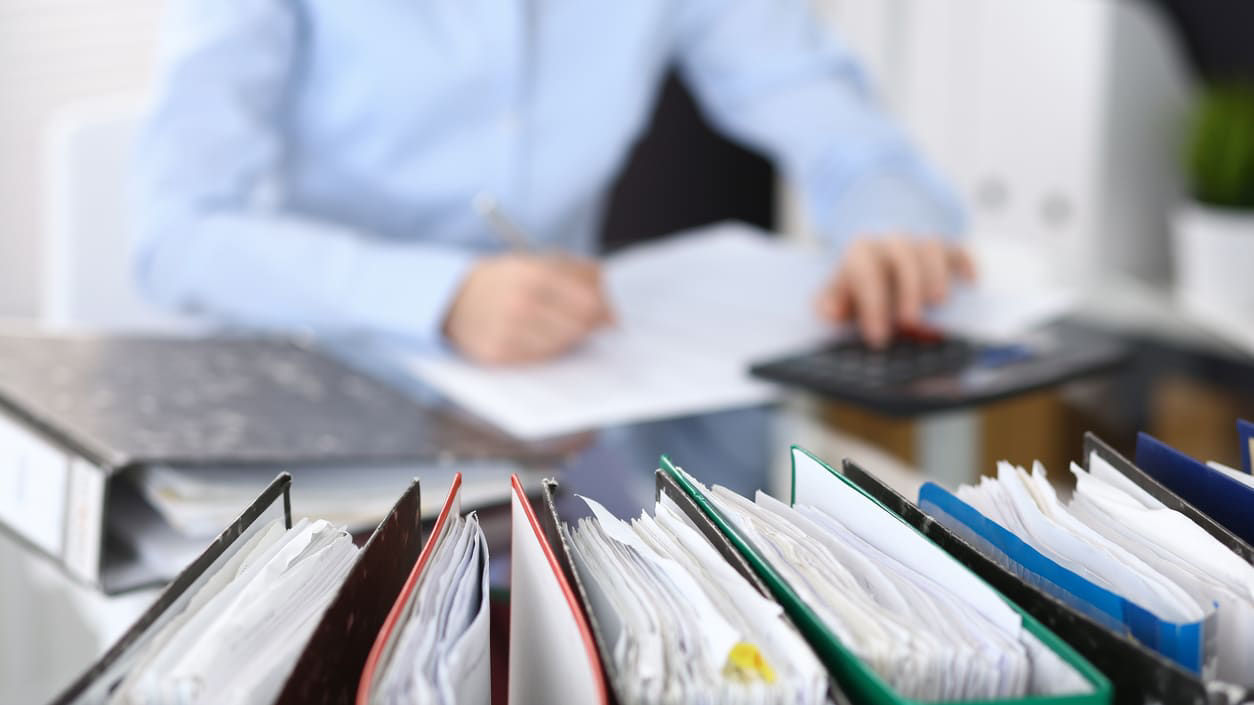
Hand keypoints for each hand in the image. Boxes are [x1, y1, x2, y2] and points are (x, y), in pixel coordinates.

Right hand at [443, 254, 614, 364]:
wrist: (452, 298)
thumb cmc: (505, 279)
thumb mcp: (538, 261)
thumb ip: (580, 273)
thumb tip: (612, 304)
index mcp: (532, 273)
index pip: (588, 301)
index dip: (605, 309)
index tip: (610, 314)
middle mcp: (519, 303)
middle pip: (579, 326)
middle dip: (590, 326)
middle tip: (589, 323)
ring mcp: (507, 331)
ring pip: (563, 345)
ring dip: (569, 338)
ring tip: (558, 326)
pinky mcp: (497, 355)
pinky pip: (541, 359)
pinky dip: (548, 350)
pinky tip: (540, 338)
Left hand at [817, 236, 974, 346]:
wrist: (878, 258)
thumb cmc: (858, 285)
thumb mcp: (837, 293)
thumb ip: (830, 303)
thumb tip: (830, 312)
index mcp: (862, 252)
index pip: (866, 273)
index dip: (872, 304)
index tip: (878, 337)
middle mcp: (892, 243)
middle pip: (902, 257)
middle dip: (907, 289)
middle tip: (910, 322)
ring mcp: (920, 244)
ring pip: (931, 248)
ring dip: (935, 276)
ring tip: (937, 304)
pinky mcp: (947, 250)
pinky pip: (958, 251)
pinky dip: (965, 264)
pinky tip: (969, 283)